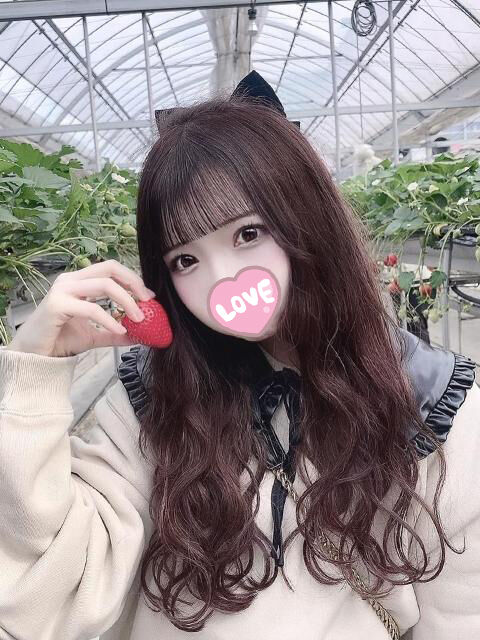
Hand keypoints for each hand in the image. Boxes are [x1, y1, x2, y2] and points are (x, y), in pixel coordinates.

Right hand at [6, 259, 155, 357]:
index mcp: (79, 281)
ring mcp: (63, 290)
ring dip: (127, 301)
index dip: (133, 279)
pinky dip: (110, 319)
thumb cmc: (60, 339)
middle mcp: (71, 280)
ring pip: (104, 284)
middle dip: (134, 283)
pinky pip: (92, 308)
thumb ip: (116, 332)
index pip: (111, 269)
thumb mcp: (95, 334)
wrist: (35, 355)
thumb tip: (141, 335)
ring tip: (139, 319)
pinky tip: (120, 330)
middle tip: (148, 302)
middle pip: (110, 268)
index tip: (148, 297)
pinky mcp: (57, 305)